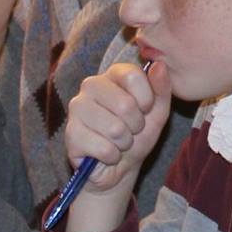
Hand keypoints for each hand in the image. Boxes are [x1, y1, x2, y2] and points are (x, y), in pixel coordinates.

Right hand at [60, 61, 172, 231]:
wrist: (120, 166)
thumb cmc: (139, 134)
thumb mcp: (158, 111)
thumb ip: (162, 87)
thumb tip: (159, 64)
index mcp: (113, 74)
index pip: (132, 75)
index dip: (146, 98)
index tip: (145, 109)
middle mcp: (91, 85)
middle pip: (125, 104)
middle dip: (136, 125)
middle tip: (131, 130)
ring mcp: (77, 109)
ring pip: (114, 129)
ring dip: (125, 142)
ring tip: (119, 141)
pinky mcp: (70, 134)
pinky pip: (103, 148)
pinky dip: (112, 156)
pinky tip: (107, 153)